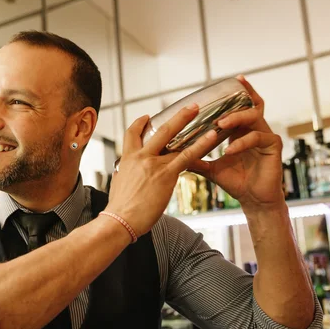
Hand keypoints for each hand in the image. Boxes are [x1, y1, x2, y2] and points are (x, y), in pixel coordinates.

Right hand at [106, 104, 217, 235]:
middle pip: (159, 130)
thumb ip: (125, 175)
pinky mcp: (166, 175)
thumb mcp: (118, 185)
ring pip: (174, 138)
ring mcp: (153, 164)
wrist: (120, 220)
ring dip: (188, 122)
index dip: (140, 123)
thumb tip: (126, 175)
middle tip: (189, 108)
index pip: (132, 134)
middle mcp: (140, 157)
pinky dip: (200, 145)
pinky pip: (186, 156)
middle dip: (176, 116)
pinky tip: (211, 137)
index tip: (148, 117)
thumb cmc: (120, 209)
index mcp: (127, 159)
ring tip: (200, 112)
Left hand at [188, 75, 284, 210]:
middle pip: (250, 105)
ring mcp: (266, 136)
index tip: (233, 80)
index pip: (242, 105)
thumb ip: (194, 158)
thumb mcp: (210, 168)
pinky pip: (257, 138)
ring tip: (221, 124)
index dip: (240, 92)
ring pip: (253, 117)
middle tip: (218, 108)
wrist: (252, 201)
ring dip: (236, 118)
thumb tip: (171, 154)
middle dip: (235, 102)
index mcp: (242, 130)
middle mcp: (255, 129)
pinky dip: (241, 143)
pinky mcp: (273, 146)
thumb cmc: (235, 182)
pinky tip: (229, 150)